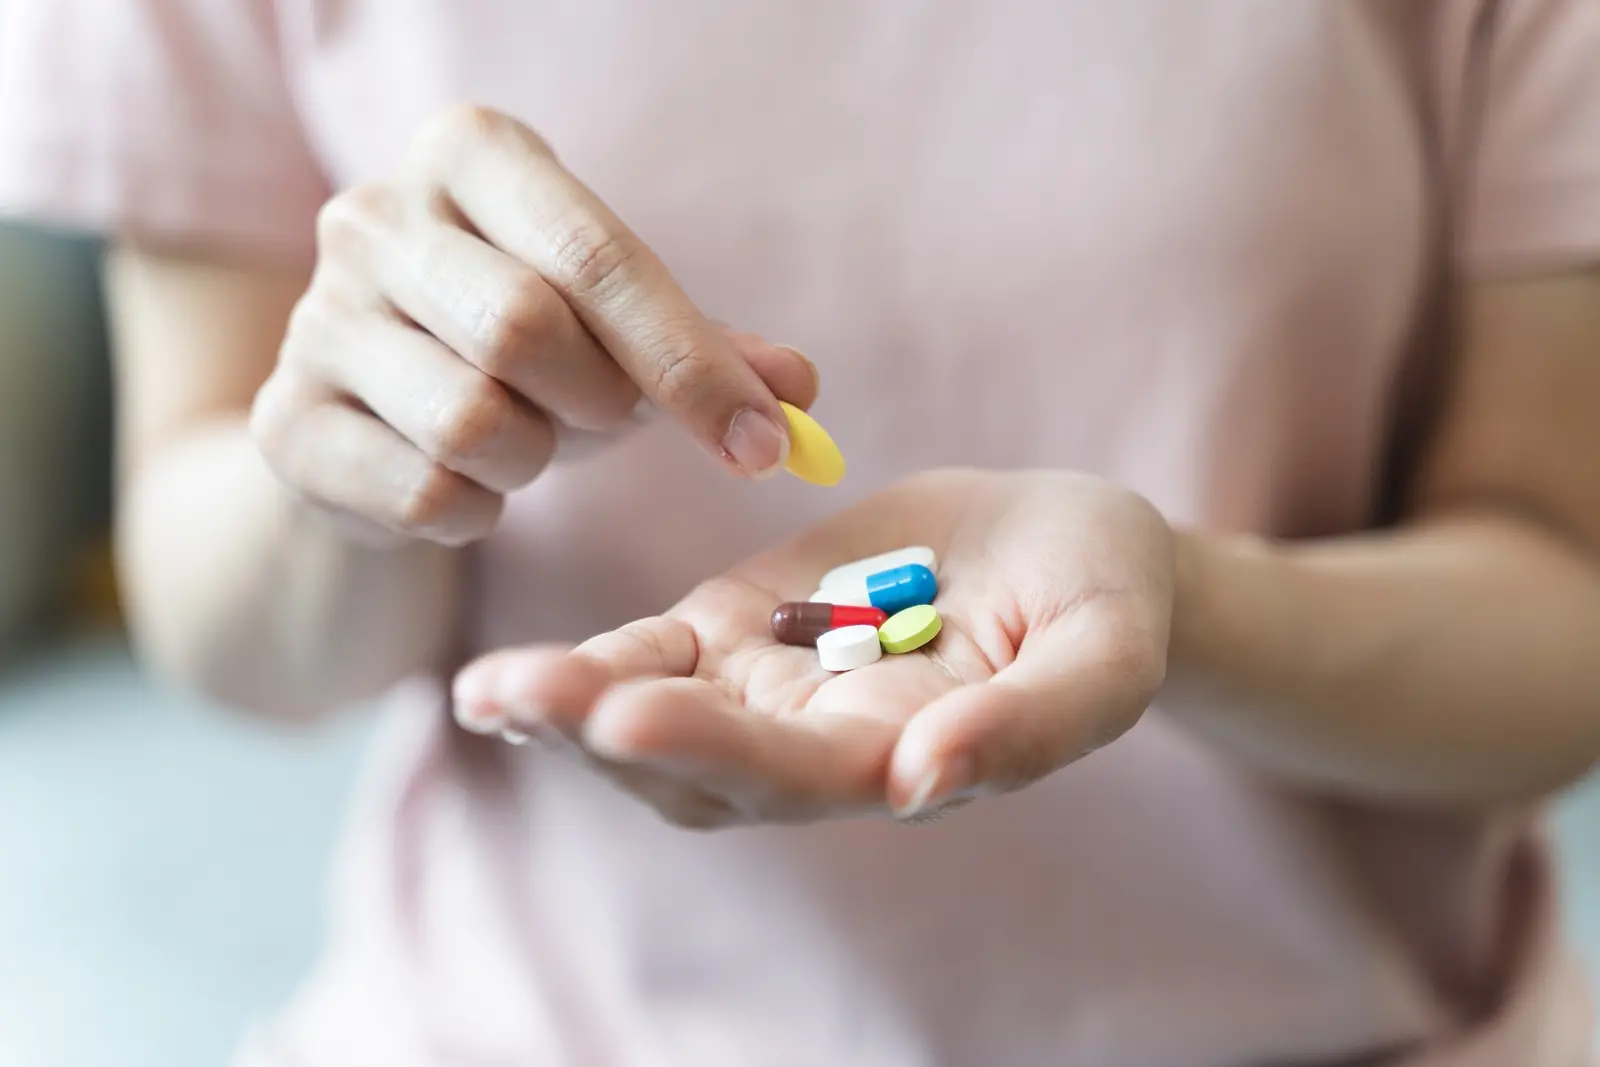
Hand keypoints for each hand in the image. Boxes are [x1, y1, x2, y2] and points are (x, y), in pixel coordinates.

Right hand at [251, 104, 813, 545]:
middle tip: (603, 416)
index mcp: (470, 154)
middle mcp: (374, 214)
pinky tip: (466, 484)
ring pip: (470, 420)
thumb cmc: (522, 356)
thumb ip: (708, 350)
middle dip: (599, 402)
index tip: (762, 443)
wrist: (373, 420)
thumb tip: (798, 390)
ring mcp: (314, 317)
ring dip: (534, 460)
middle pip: (524, 328)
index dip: (690, 361)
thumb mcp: (618, 333)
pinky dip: (476, 511)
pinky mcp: (283, 422)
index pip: (595, 254)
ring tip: (525, 442)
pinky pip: (423, 492)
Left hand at [453, 469, 1174, 826]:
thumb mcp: (1104, 652)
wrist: (1066, 547)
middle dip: (603, 735)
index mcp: (902, 759)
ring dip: (569, 713)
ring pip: (656, 722)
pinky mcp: (740, 629)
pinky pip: (651, 658)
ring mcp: (771, 688)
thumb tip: (922, 785)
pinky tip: (504, 679)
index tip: (633, 714)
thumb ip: (1034, 725)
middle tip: (515, 698)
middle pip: (698, 765)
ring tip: (487, 692)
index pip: (799, 776)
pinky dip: (585, 667)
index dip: (718, 751)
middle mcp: (819, 745)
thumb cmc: (1104, 595)